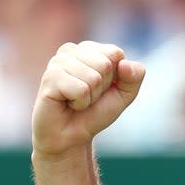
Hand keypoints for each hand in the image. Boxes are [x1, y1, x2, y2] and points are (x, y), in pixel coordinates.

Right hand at [32, 41, 144, 157]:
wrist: (72, 136)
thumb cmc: (96, 111)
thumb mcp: (125, 93)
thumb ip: (135, 76)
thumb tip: (124, 63)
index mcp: (88, 49)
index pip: (116, 53)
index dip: (115, 77)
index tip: (102, 88)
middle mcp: (70, 51)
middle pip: (105, 64)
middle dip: (102, 87)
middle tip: (88, 96)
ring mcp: (57, 63)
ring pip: (93, 77)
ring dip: (90, 96)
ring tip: (77, 100)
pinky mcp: (49, 78)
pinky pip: (81, 89)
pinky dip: (80, 102)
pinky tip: (68, 103)